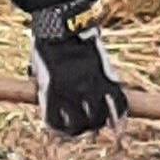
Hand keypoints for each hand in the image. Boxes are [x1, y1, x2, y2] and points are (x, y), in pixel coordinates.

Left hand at [30, 0, 127, 135]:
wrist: (63, 28)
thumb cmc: (46, 47)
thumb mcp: (39, 70)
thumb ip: (44, 88)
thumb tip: (44, 100)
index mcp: (51, 95)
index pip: (58, 125)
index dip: (63, 131)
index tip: (66, 131)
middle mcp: (71, 95)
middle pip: (82, 125)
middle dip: (84, 129)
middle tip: (87, 128)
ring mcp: (90, 87)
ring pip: (100, 118)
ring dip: (100, 124)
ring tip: (102, 125)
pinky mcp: (107, 78)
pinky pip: (118, 103)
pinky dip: (120, 116)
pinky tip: (120, 126)